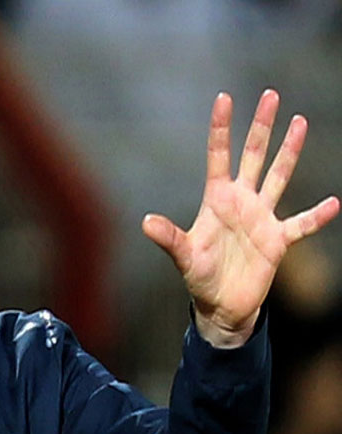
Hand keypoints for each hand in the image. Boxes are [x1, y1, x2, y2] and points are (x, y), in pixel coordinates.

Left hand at [142, 90, 338, 347]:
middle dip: (261, 126)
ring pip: (279, 176)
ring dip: (289, 151)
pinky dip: (317, 215)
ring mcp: (261, 218)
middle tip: (270, 94)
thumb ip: (169, 238)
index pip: (219, 155)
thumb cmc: (199, 278)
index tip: (223, 97)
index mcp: (216, 200)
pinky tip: (334, 203)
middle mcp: (241, 202)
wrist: (222, 305)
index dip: (221, 128)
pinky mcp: (278, 240)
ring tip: (300, 121)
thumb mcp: (183, 256)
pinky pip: (302, 224)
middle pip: (253, 155)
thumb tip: (145, 222)